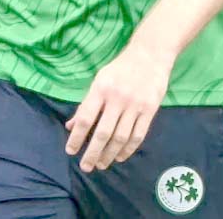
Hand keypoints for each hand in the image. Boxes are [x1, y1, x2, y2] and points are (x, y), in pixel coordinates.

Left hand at [65, 42, 174, 172]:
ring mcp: (136, 104)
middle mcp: (118, 98)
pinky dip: (129, 149)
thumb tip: (71, 127)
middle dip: (93, 153)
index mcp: (101, 89)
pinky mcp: (151, 108)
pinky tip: (121, 156)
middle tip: (86, 167)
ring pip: (121, 137)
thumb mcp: (100, 80)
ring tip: (102, 164)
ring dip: (110, 154)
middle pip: (103, 133)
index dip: (77, 138)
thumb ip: (86, 104)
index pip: (86, 118)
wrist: (151, 54)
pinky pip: (139, 134)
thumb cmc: (121, 68)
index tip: (70, 151)